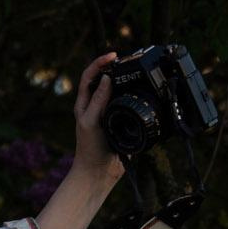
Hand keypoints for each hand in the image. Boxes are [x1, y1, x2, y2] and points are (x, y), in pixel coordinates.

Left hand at [72, 49, 124, 185]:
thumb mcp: (91, 122)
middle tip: (128, 60)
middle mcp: (96, 105)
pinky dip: (134, 96)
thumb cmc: (89, 148)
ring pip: (117, 91)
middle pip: (104, 79)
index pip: (90, 75)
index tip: (114, 56)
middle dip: (114, 67)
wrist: (99, 172)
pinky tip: (142, 92)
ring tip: (136, 71)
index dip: (99, 62)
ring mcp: (109, 113)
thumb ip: (98, 101)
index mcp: (85, 102)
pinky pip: (128, 104)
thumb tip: (106, 78)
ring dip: (125, 80)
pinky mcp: (121, 121)